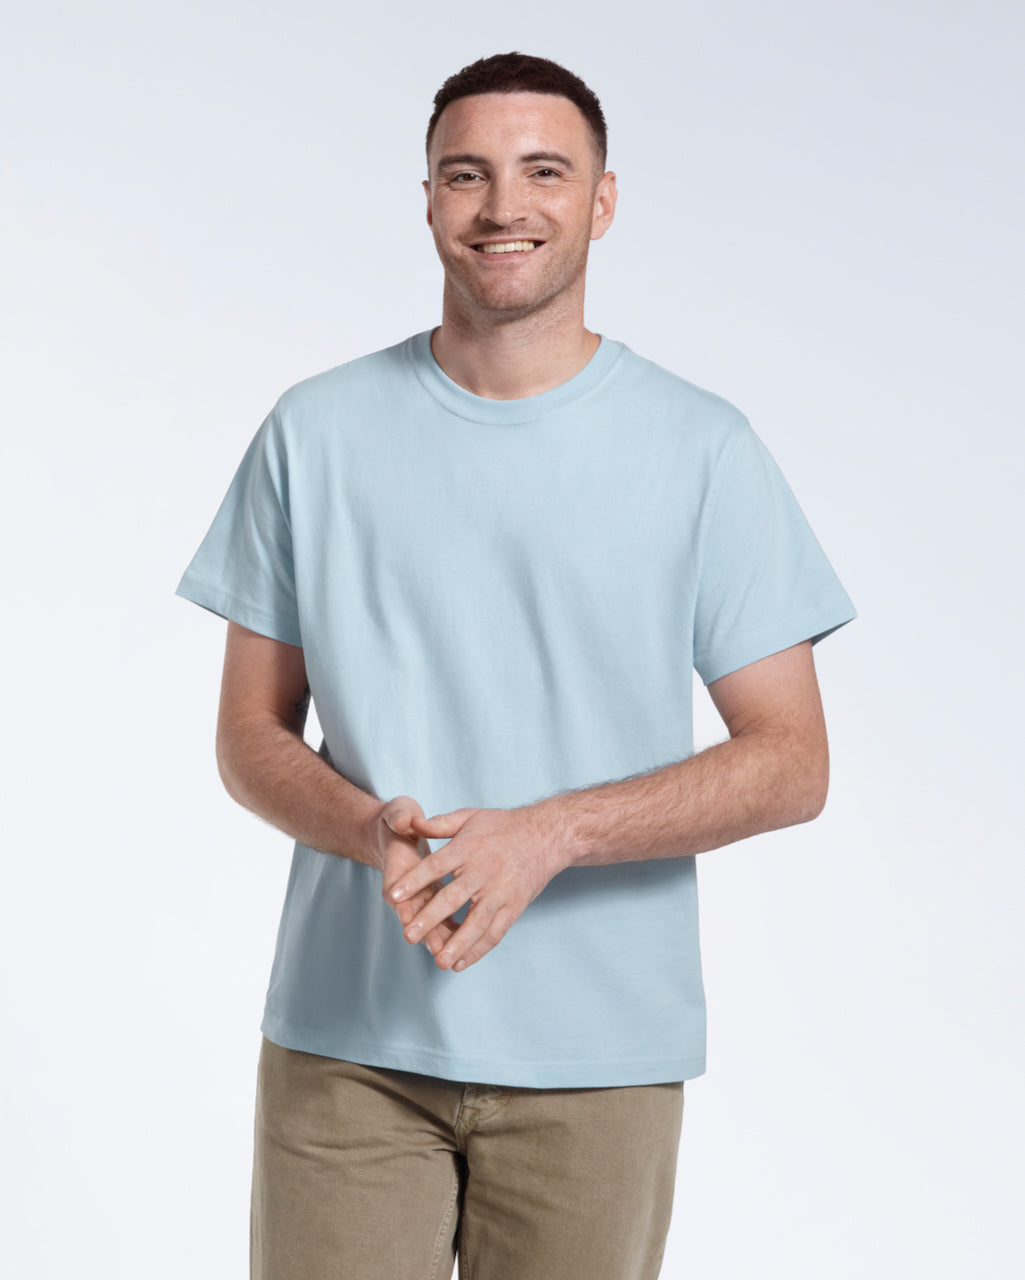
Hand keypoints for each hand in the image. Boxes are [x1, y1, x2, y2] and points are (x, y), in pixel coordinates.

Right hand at [374, 796, 459, 957]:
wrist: (394, 832)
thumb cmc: (398, 821)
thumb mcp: (397, 814)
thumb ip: (400, 818)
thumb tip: (404, 822)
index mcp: (397, 869)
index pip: (398, 891)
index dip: (405, 904)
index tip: (410, 918)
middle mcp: (404, 890)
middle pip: (413, 915)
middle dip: (426, 932)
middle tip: (436, 949)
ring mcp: (417, 898)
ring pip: (429, 923)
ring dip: (441, 939)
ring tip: (453, 958)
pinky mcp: (429, 900)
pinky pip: (441, 920)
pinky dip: (451, 932)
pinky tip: (466, 946)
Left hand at [388, 805, 568, 972]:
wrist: (547, 836)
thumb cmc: (503, 826)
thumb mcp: (470, 816)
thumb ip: (439, 824)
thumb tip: (411, 823)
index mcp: (468, 848)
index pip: (436, 865)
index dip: (414, 880)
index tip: (394, 896)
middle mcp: (484, 871)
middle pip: (453, 898)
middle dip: (430, 918)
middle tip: (408, 936)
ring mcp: (501, 892)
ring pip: (477, 922)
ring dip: (458, 943)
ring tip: (439, 961)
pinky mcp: (514, 907)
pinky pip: (496, 932)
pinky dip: (479, 950)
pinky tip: (461, 963)